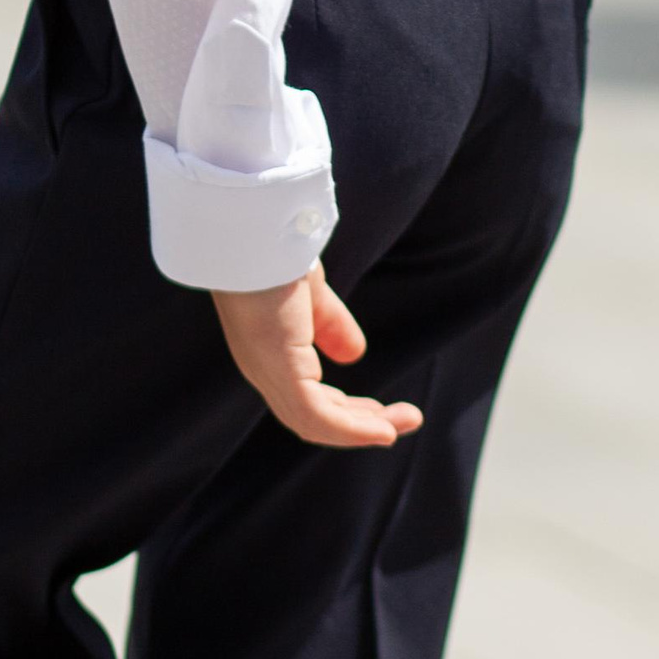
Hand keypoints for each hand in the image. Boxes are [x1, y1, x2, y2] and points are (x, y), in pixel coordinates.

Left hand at [211, 265, 423, 449]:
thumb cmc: (273, 249)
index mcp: (267, 351)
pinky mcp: (278, 367)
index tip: (383, 413)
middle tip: (404, 421)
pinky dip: (352, 430)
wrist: (251, 228)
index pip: (307, 399)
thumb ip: (329, 324)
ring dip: (365, 429)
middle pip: (313, 418)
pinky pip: (317, 416)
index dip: (347, 411)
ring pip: (317, 424)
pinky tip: (384, 431)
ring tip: (407, 422)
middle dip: (361, 423)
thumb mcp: (312, 293)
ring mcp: (267, 370)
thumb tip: (355, 355)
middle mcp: (263, 368)